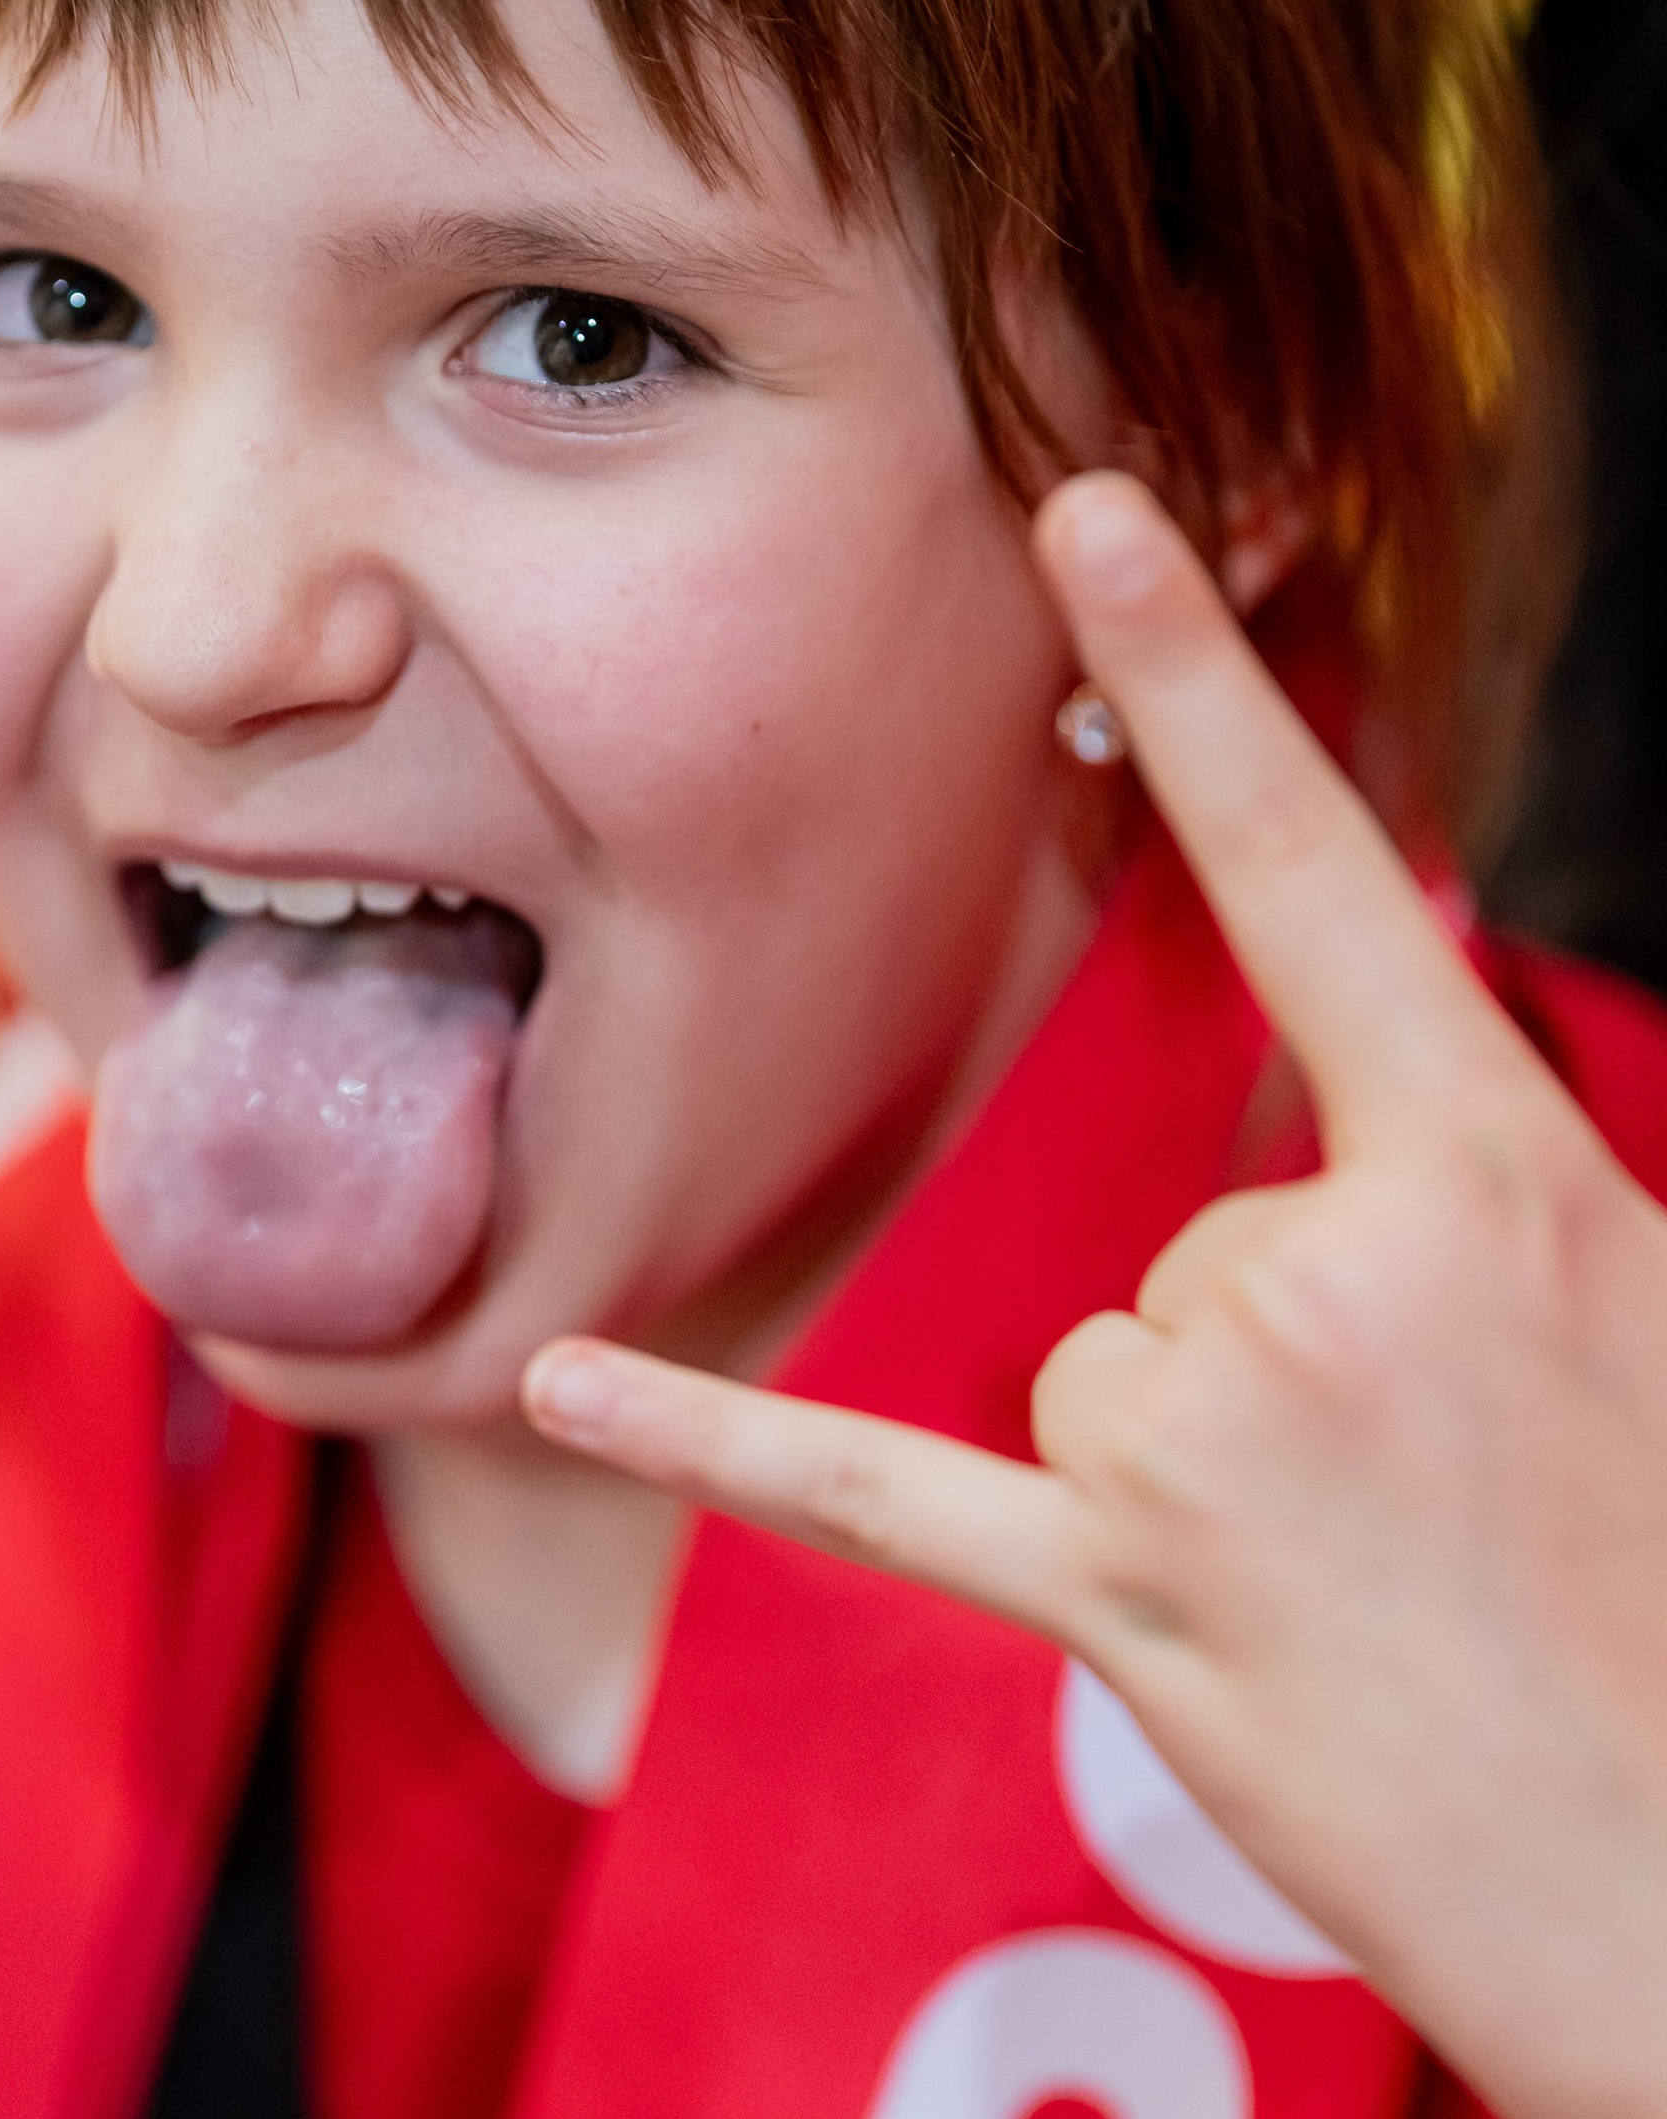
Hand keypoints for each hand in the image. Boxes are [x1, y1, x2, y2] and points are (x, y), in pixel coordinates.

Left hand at [524, 477, 1666, 2118]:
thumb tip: (1319, 1172)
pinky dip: (719, 1440)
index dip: (1202, 691)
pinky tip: (558, 1383)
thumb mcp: (1623, 1315)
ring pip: (1093, 1366)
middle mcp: (1327, 1273)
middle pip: (1182, 1233)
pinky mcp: (1120, 1603)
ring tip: (1363, 1594)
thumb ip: (1454, 1200)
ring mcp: (1211, 1441)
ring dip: (1197, 1475)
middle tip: (1434, 1508)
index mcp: (1492, 1175)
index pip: (1318, 881)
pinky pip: (872, 1490)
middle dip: (1276, 1359)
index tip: (1087, 515)